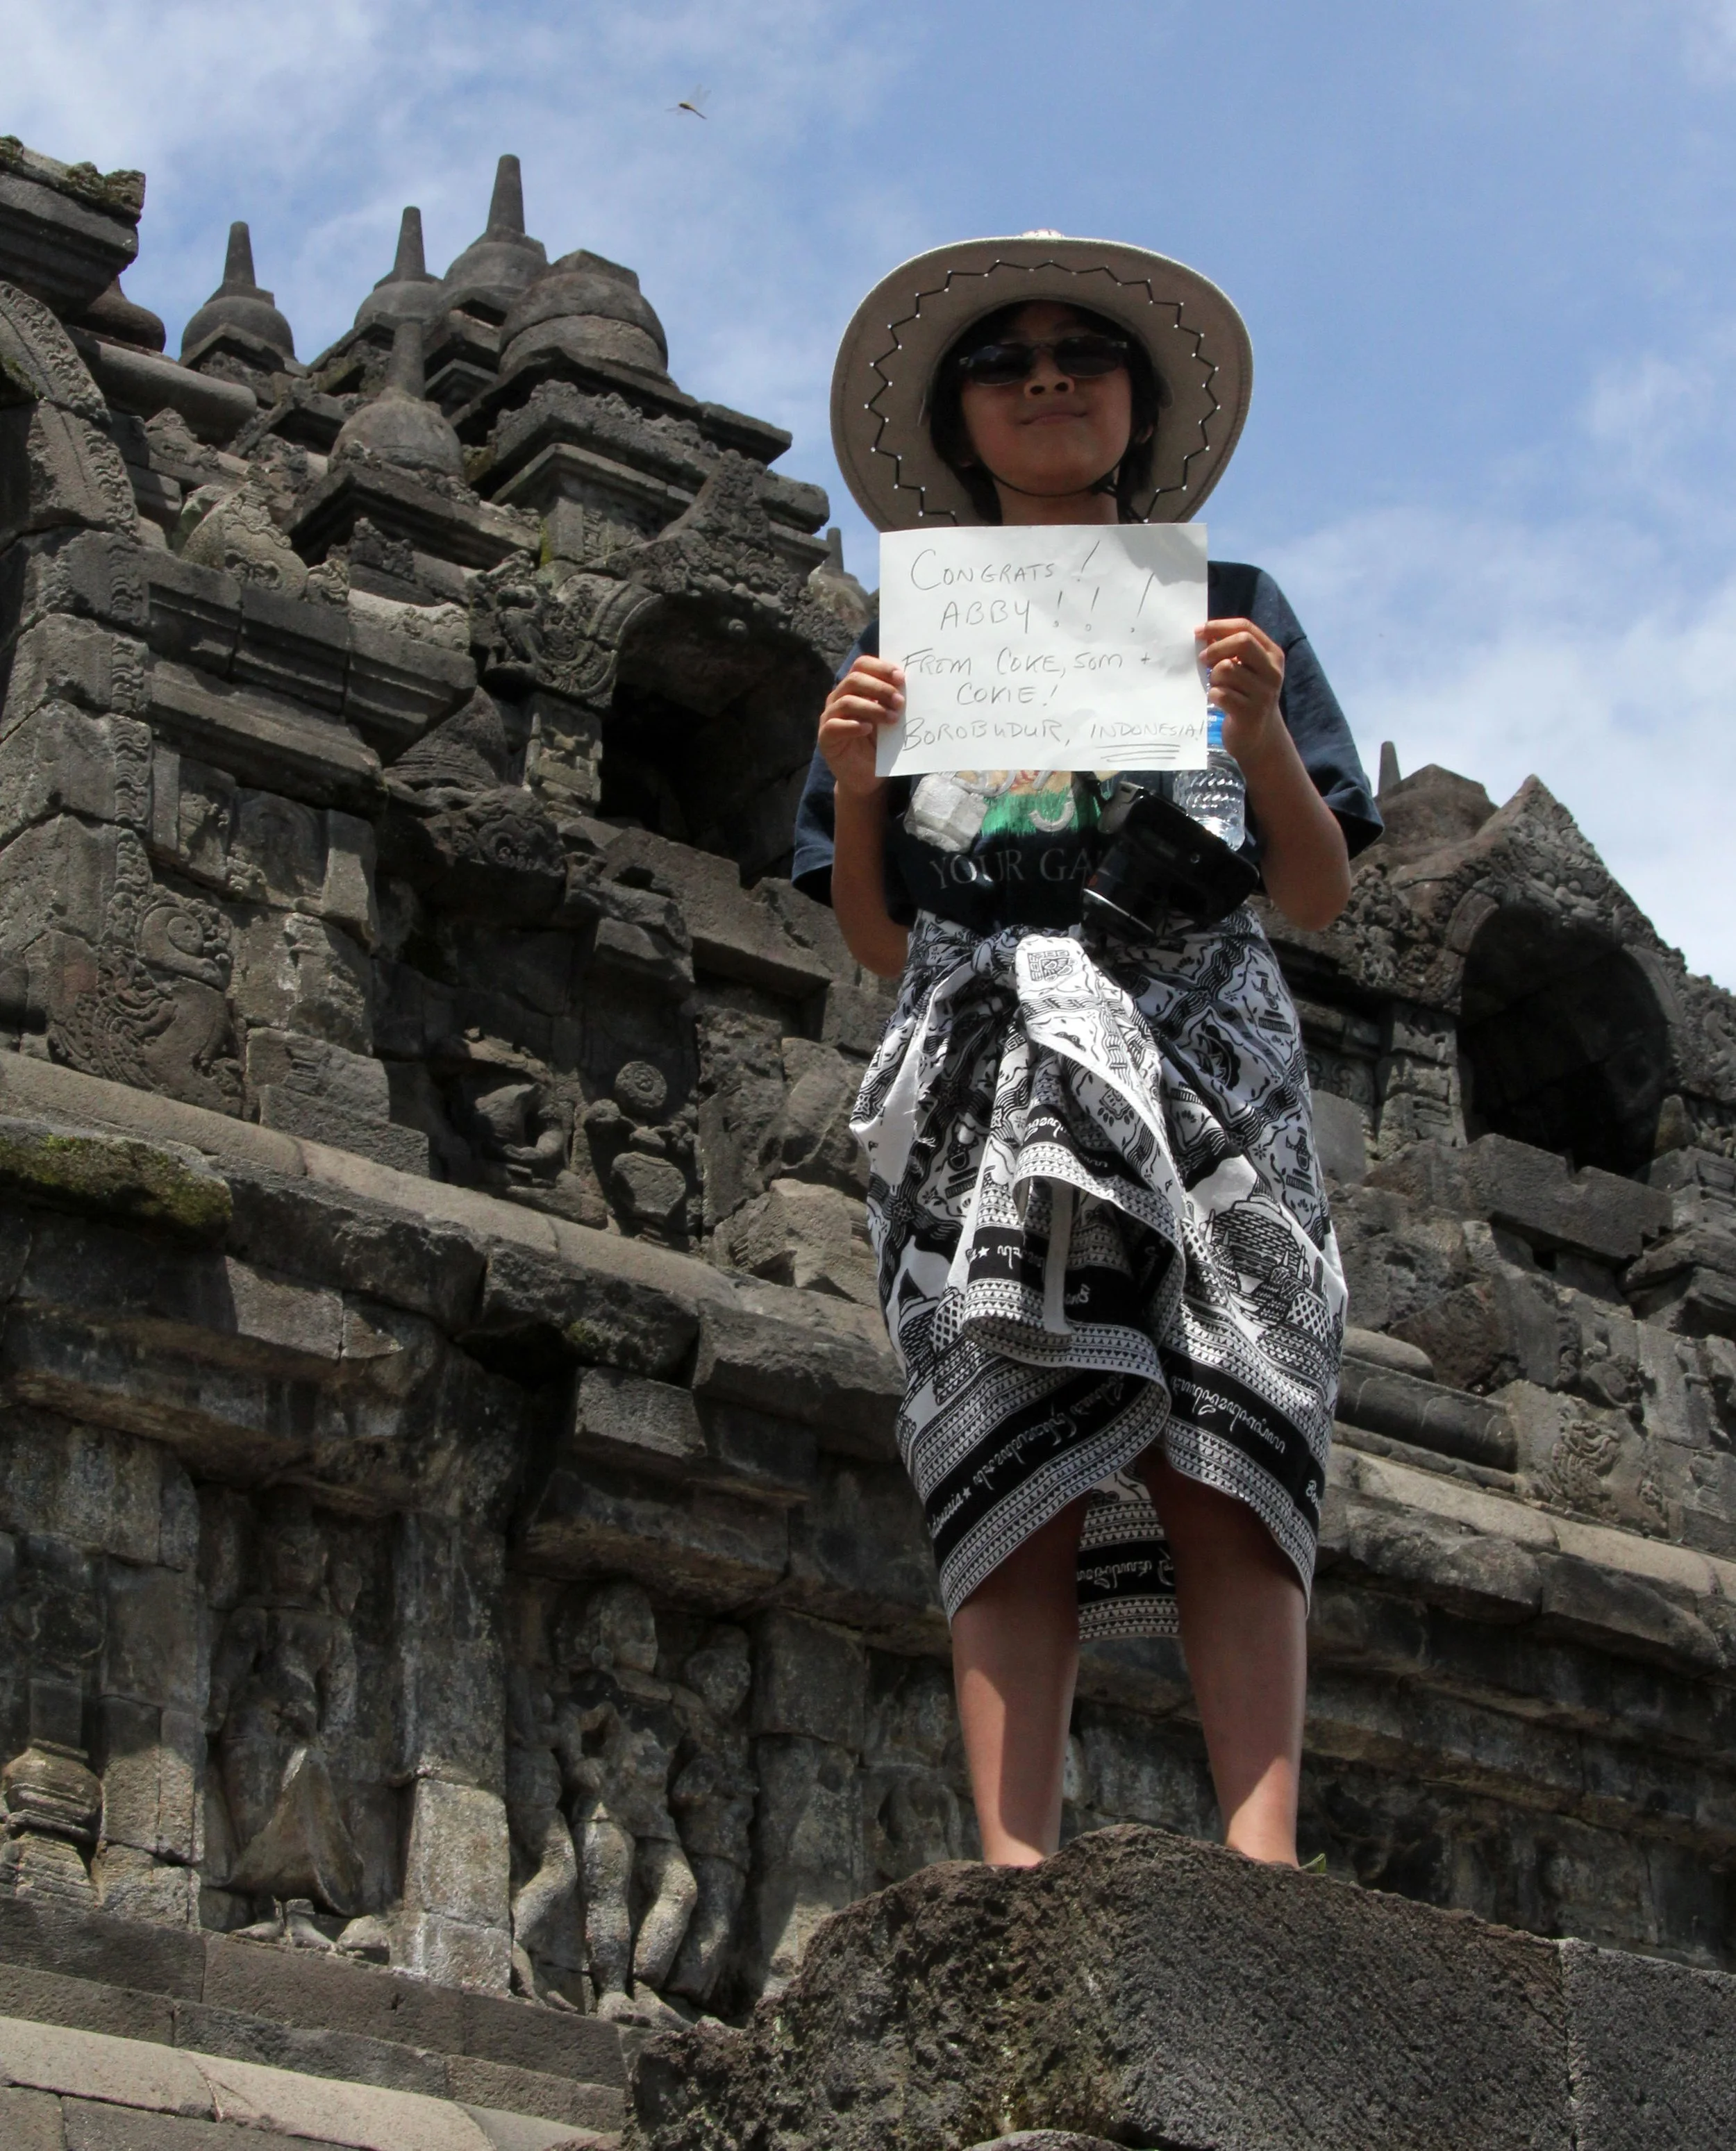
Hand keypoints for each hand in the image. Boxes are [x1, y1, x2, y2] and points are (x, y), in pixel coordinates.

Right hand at [819, 655, 904, 800]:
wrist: (867, 777)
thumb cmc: (879, 745)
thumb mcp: (888, 719)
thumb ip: (892, 702)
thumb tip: (908, 687)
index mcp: (854, 688)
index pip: (861, 665)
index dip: (880, 668)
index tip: (901, 678)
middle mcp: (839, 698)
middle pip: (854, 680)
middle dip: (880, 688)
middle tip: (900, 702)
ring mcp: (830, 717)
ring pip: (847, 701)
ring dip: (873, 708)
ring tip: (892, 719)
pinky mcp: (826, 737)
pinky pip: (835, 726)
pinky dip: (853, 725)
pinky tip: (868, 729)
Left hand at [1195, 618, 1284, 770]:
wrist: (1259, 737)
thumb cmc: (1247, 697)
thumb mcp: (1246, 670)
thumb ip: (1231, 651)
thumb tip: (1204, 634)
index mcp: (1272, 655)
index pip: (1246, 627)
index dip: (1219, 626)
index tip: (1198, 631)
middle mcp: (1272, 672)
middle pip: (1242, 642)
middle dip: (1216, 648)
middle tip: (1203, 659)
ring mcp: (1264, 693)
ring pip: (1226, 668)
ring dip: (1213, 676)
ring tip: (1218, 686)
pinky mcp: (1250, 713)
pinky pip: (1220, 693)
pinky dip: (1213, 695)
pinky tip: (1219, 702)